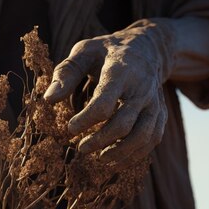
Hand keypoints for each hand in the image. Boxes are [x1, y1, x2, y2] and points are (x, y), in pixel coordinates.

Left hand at [44, 19, 175, 168]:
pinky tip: (116, 160)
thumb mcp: (85, 51)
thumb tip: (48, 99)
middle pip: (124, 124)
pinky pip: (153, 139)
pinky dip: (135, 154)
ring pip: (143, 136)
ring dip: (120, 152)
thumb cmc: (108, 51)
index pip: (104, 102)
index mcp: (121, 71)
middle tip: (81, 148)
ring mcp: (154, 102)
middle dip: (101, 140)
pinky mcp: (160, 114)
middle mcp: (142, 88)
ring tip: (100, 159)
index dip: (86, 120)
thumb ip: (66, 73)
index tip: (70, 128)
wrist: (149, 48)